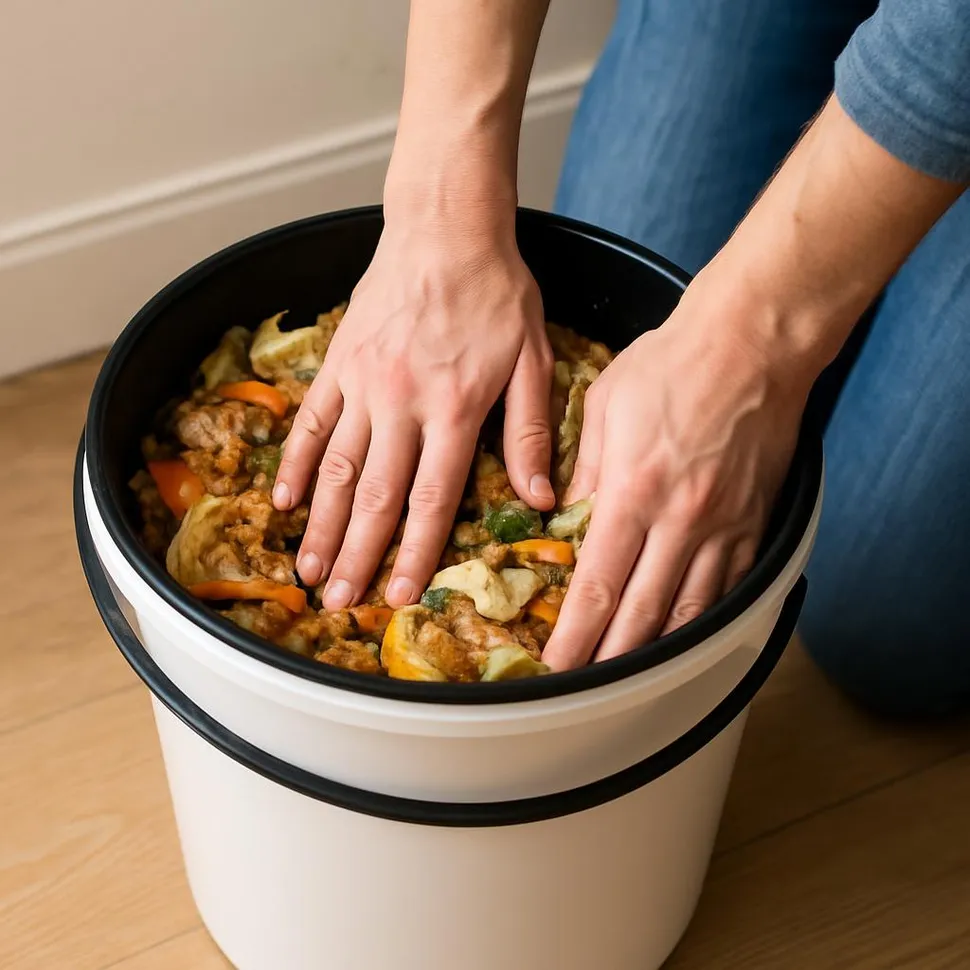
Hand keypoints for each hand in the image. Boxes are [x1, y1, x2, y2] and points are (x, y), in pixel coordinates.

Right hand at [272, 213, 555, 610]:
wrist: (446, 226)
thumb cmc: (497, 292)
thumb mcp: (533, 360)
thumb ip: (532, 432)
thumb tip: (539, 498)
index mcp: (456, 410)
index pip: (432, 499)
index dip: (413, 554)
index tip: (395, 595)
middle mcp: (403, 405)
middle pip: (375, 496)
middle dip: (356, 556)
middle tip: (338, 604)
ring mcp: (364, 385)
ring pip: (335, 468)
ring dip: (320, 525)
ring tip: (307, 570)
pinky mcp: (339, 363)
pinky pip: (311, 422)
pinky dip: (294, 464)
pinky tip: (283, 501)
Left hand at [541, 282, 809, 670]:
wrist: (752, 340)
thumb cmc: (672, 363)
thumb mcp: (605, 405)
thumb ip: (584, 471)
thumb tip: (565, 519)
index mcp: (634, 490)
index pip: (598, 583)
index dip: (576, 633)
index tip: (556, 665)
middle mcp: (681, 519)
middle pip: (642, 611)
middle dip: (610, 658)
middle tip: (585, 688)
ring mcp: (724, 525)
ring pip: (689, 610)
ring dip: (658, 651)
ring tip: (630, 678)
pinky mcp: (755, 521)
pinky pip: (730, 585)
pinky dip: (705, 617)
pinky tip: (685, 635)